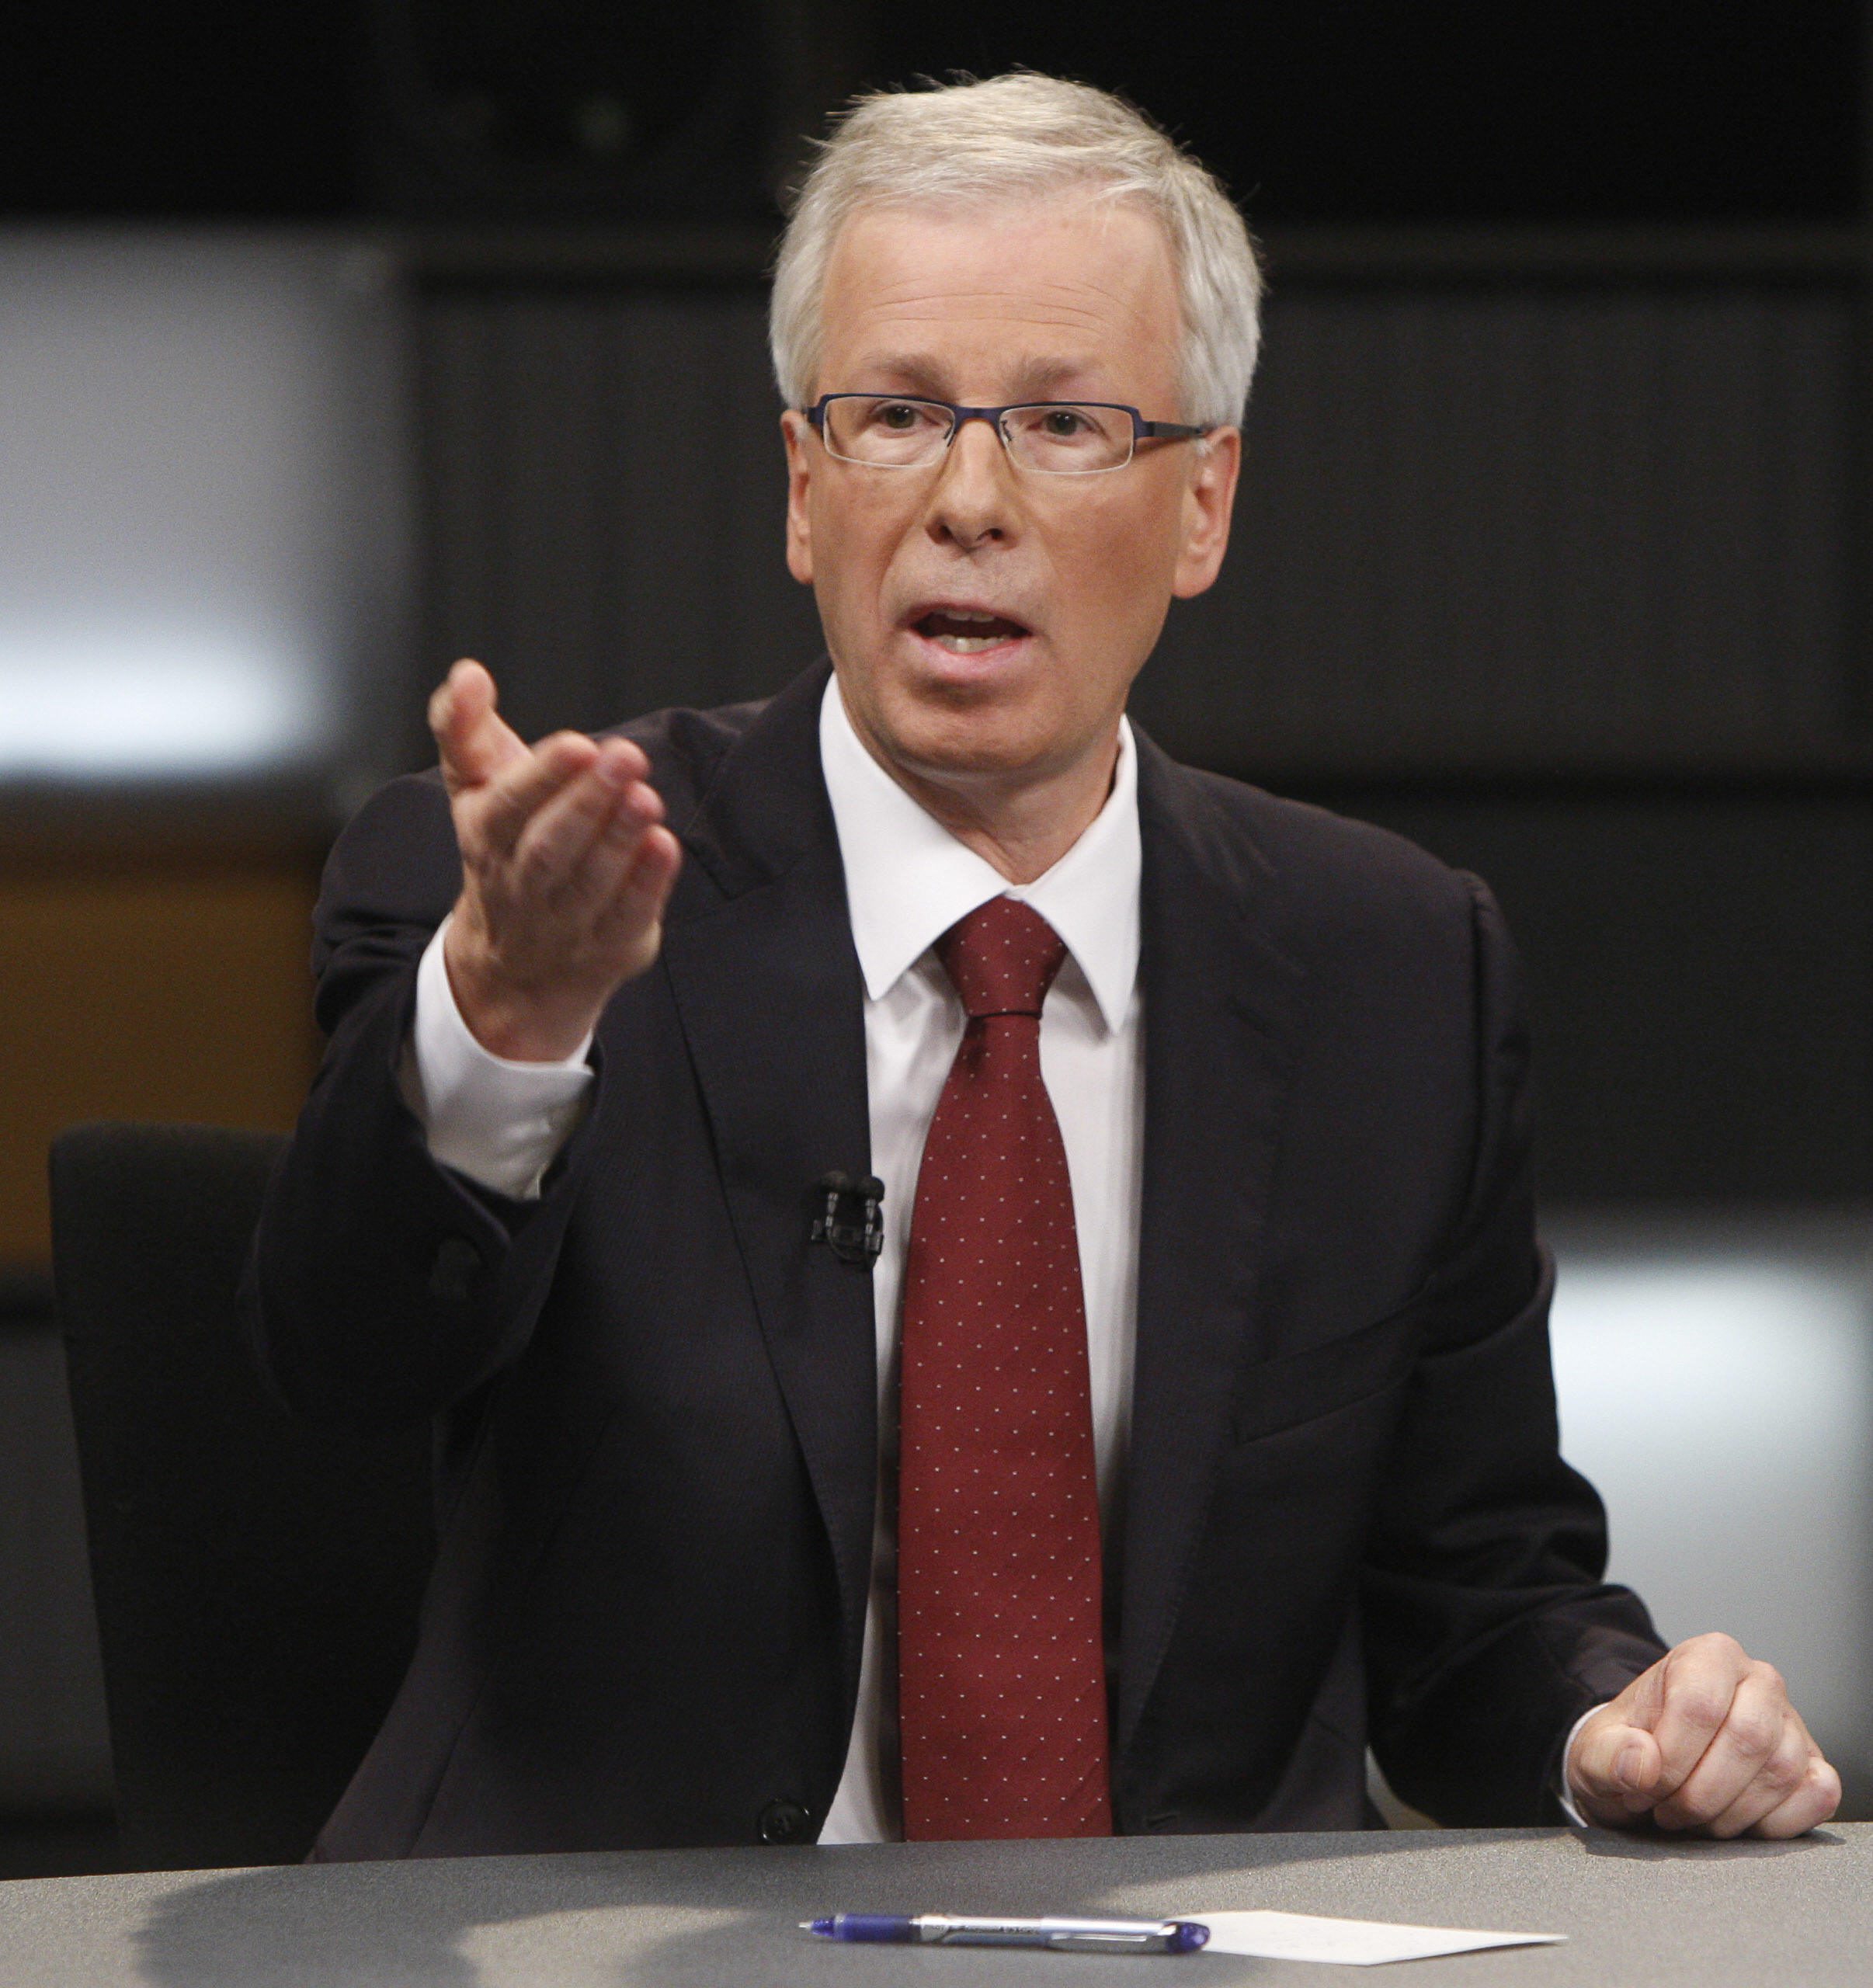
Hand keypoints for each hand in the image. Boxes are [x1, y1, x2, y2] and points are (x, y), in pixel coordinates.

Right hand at [431, 659, 681, 1060]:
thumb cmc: (506, 843)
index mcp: (486, 834)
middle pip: (549, 846)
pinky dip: (646, 884)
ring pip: (589, 883)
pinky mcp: (607, 945)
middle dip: (588, 801)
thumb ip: (463, 725)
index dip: (543, 776)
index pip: (509, 806)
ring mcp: (564, 920)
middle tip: (626, 756)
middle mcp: (521, 882)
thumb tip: (467, 672)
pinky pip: (626, 917)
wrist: (516, 960)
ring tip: (645, 797)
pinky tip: (664, 847)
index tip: (579, 743)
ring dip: (620, 838)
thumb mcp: (475, 783)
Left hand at [1566, 1632, 1839, 1837]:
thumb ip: (1606, 1755)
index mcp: (1707, 1656)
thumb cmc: (1631, 1753)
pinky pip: (1816, 1797)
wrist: (1652, 1773)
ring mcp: (1794, 1724)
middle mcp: (1759, 1680)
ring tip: (1693, 1816)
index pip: (1699, 1705)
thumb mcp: (1596, 1753)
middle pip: (1747, 1739)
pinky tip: (1736, 1822)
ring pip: (1781, 1772)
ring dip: (1731, 1813)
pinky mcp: (1815, 1766)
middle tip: (1668, 1811)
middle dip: (1701, 1792)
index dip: (1671, 1759)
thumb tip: (1642, 1762)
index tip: (1645, 1788)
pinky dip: (1775, 1824)